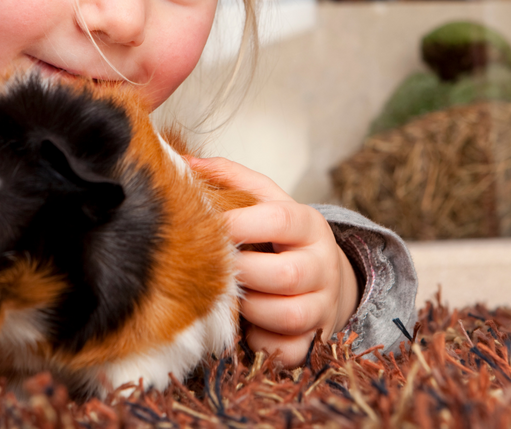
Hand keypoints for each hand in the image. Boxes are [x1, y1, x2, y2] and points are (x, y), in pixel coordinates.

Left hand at [190, 156, 359, 366]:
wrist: (325, 277)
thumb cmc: (281, 235)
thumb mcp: (265, 200)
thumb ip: (231, 178)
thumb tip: (186, 161)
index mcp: (309, 224)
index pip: (280, 220)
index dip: (241, 224)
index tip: (210, 227)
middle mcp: (323, 265)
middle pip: (285, 275)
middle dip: (243, 274)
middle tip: (215, 270)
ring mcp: (324, 305)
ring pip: (286, 315)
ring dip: (250, 309)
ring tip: (232, 297)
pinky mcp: (317, 338)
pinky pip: (289, 350)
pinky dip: (262, 342)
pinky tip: (249, 327)